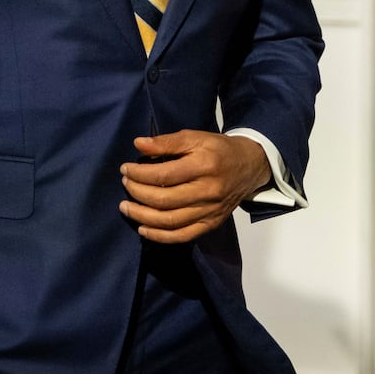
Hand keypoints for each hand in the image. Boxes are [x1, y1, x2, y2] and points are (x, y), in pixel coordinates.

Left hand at [119, 131, 271, 243]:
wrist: (250, 166)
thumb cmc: (219, 149)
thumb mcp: (196, 137)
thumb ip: (167, 141)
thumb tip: (138, 144)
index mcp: (204, 165)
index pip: (164, 175)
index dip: (140, 174)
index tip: (125, 169)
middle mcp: (208, 191)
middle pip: (165, 199)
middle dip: (138, 193)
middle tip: (125, 185)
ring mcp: (210, 211)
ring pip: (170, 221)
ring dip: (143, 216)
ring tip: (126, 207)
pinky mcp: (211, 224)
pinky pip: (182, 236)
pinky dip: (160, 236)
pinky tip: (143, 229)